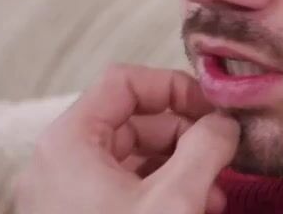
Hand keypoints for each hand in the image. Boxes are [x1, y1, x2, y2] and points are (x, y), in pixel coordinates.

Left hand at [14, 65, 240, 213]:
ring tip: (216, 196)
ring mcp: (64, 194)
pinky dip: (161, 192)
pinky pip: (122, 189)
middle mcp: (58, 162)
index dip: (174, 87)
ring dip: (180, 168)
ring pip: (131, 157)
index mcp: (69, 142)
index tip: (214, 111)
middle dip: (185, 137)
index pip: (124, 82)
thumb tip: (225, 123)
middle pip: (131, 119)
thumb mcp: (174, 201)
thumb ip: (206, 148)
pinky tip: (196, 211)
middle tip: (225, 156)